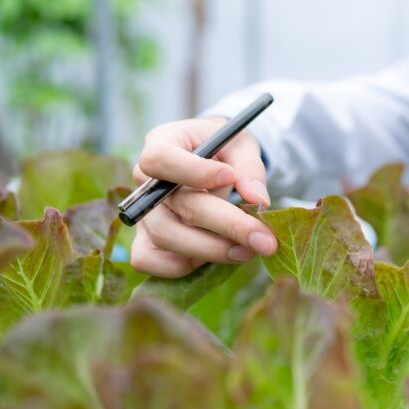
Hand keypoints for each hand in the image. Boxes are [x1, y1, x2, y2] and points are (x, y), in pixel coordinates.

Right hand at [129, 116, 277, 277]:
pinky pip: (150, 261)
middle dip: (225, 224)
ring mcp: (144, 213)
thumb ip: (249, 167)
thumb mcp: (242, 145)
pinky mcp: (146, 241)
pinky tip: (219, 257)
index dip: (193, 171)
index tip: (231, 178)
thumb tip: (257, 200)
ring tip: (250, 250)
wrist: (216, 167)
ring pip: (166, 236)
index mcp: (162, 142)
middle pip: (175, 205)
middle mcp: (145, 180)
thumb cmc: (225, 150)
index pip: (160, 158)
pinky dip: (185, 266)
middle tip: (265, 238)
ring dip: (212, 249)